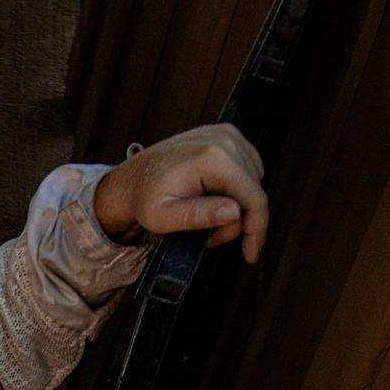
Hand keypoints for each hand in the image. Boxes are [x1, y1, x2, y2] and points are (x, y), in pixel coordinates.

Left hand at [94, 123, 268, 263]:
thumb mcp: (163, 217)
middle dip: (237, 222)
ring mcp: (227, 134)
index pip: (253, 197)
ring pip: (252, 182)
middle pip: (253, 191)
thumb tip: (235, 212)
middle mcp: (225, 139)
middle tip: (210, 237)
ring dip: (236, 207)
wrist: (132, 177)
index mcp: (213, 157)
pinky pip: (246, 170)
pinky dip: (235, 190)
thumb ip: (198, 215)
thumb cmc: (143, 198)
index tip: (251, 255)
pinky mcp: (226, 136)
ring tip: (206, 219)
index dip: (256, 230)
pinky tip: (213, 200)